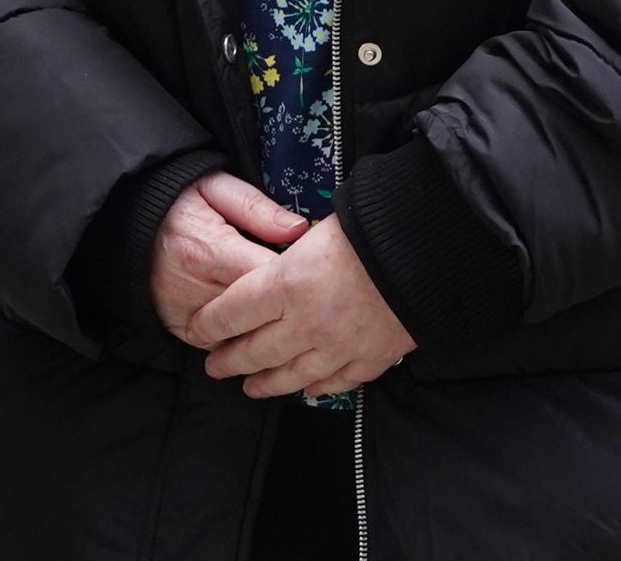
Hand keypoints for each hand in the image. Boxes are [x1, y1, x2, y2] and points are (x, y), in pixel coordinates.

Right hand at [151, 172, 306, 335]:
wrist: (125, 219)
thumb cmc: (177, 201)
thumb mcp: (216, 188)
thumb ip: (257, 209)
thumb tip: (299, 230)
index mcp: (211, 251)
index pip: (269, 280)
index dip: (297, 280)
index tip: (311, 273)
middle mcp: (197, 289)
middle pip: (260, 315)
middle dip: (288, 309)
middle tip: (307, 298)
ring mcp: (186, 312)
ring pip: (243, 336)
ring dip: (265, 328)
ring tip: (284, 314)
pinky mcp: (177, 325)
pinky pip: (220, 344)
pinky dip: (238, 336)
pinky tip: (251, 322)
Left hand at [185, 214, 414, 399]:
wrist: (425, 255)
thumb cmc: (367, 230)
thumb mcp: (312, 233)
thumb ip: (285, 254)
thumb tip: (271, 265)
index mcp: (284, 284)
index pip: (231, 313)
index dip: (209, 326)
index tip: (195, 332)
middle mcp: (305, 322)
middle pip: (255, 351)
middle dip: (229, 361)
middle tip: (215, 368)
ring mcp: (337, 347)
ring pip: (291, 376)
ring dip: (266, 384)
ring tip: (250, 388)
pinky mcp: (369, 360)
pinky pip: (336, 383)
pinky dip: (317, 389)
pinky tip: (307, 390)